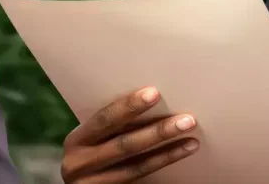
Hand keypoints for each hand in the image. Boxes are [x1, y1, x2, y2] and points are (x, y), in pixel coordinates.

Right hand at [61, 87, 198, 182]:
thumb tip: (153, 97)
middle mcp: (79, 163)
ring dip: (168, 153)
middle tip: (187, 120)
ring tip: (191, 141)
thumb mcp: (92, 138)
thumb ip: (112, 125)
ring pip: (137, 167)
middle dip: (158, 132)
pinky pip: (139, 178)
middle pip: (125, 145)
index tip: (155, 93)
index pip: (104, 119)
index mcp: (77, 140)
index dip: (129, 106)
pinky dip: (161, 164)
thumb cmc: (92, 150)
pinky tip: (180, 154)